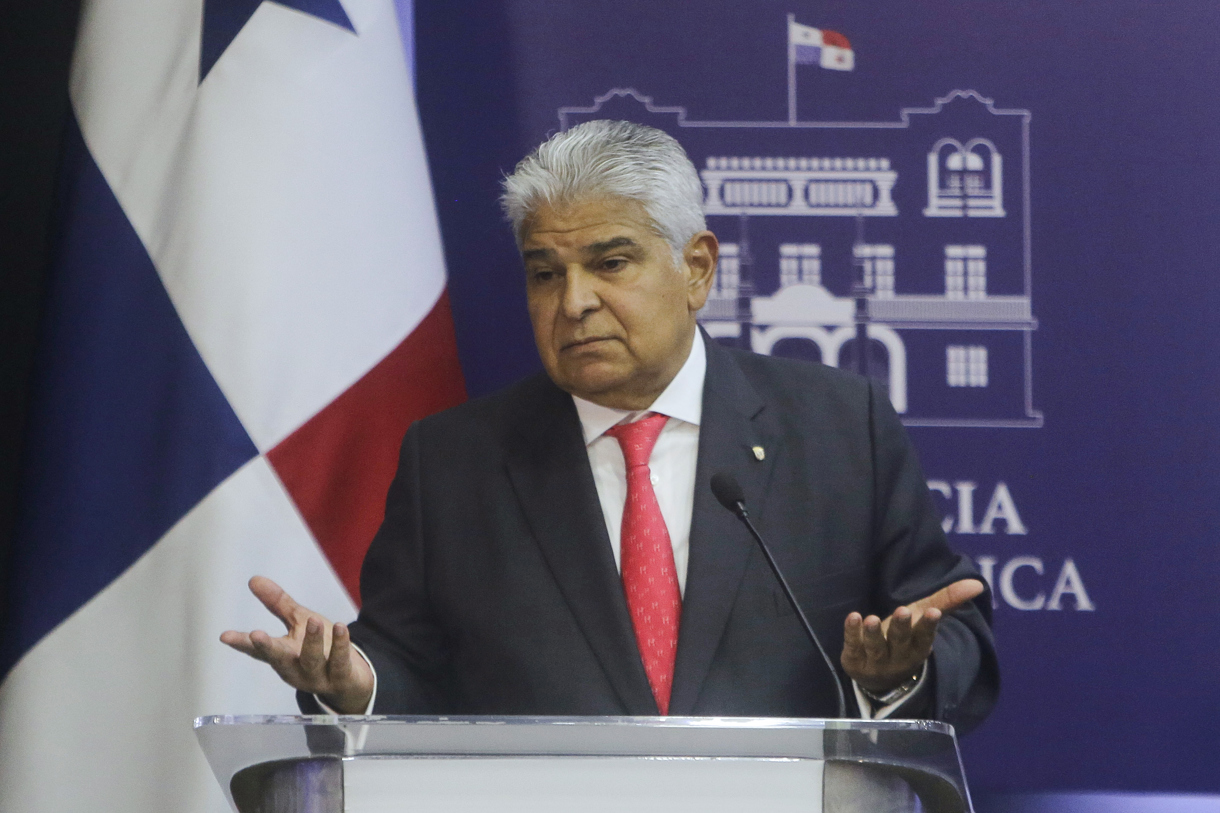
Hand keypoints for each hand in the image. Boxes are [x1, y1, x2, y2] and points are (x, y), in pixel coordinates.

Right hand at [220, 576, 373, 713]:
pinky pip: (340, 661)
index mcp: (281, 655)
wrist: (351, 680)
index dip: (241, 643)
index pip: (257, 650)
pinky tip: (340, 626)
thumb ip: (278, 603)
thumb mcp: (298, 622)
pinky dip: (340, 645)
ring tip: (312, 620)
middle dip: (267, 647)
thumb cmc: (320, 647)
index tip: (224, 636)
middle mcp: (295, 668)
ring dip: (311, 641)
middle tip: (256, 634)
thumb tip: (253, 579)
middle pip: (279, 658)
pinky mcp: (340, 677)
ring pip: (311, 659)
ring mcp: (317, 675)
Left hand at [840, 578, 984, 693]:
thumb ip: (947, 600)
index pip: (925, 637)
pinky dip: (852, 633)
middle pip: (900, 641)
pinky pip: (853, 646)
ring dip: (874, 633)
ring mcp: (876, 660)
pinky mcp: (854, 660)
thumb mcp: (922, 617)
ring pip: (875, 648)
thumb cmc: (904, 638)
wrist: (878, 676)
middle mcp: (899, 656)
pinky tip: (853, 617)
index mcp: (918, 646)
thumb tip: (977, 584)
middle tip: (902, 611)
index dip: (928, 625)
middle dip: (901, 627)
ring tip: (871, 618)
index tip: (933, 612)